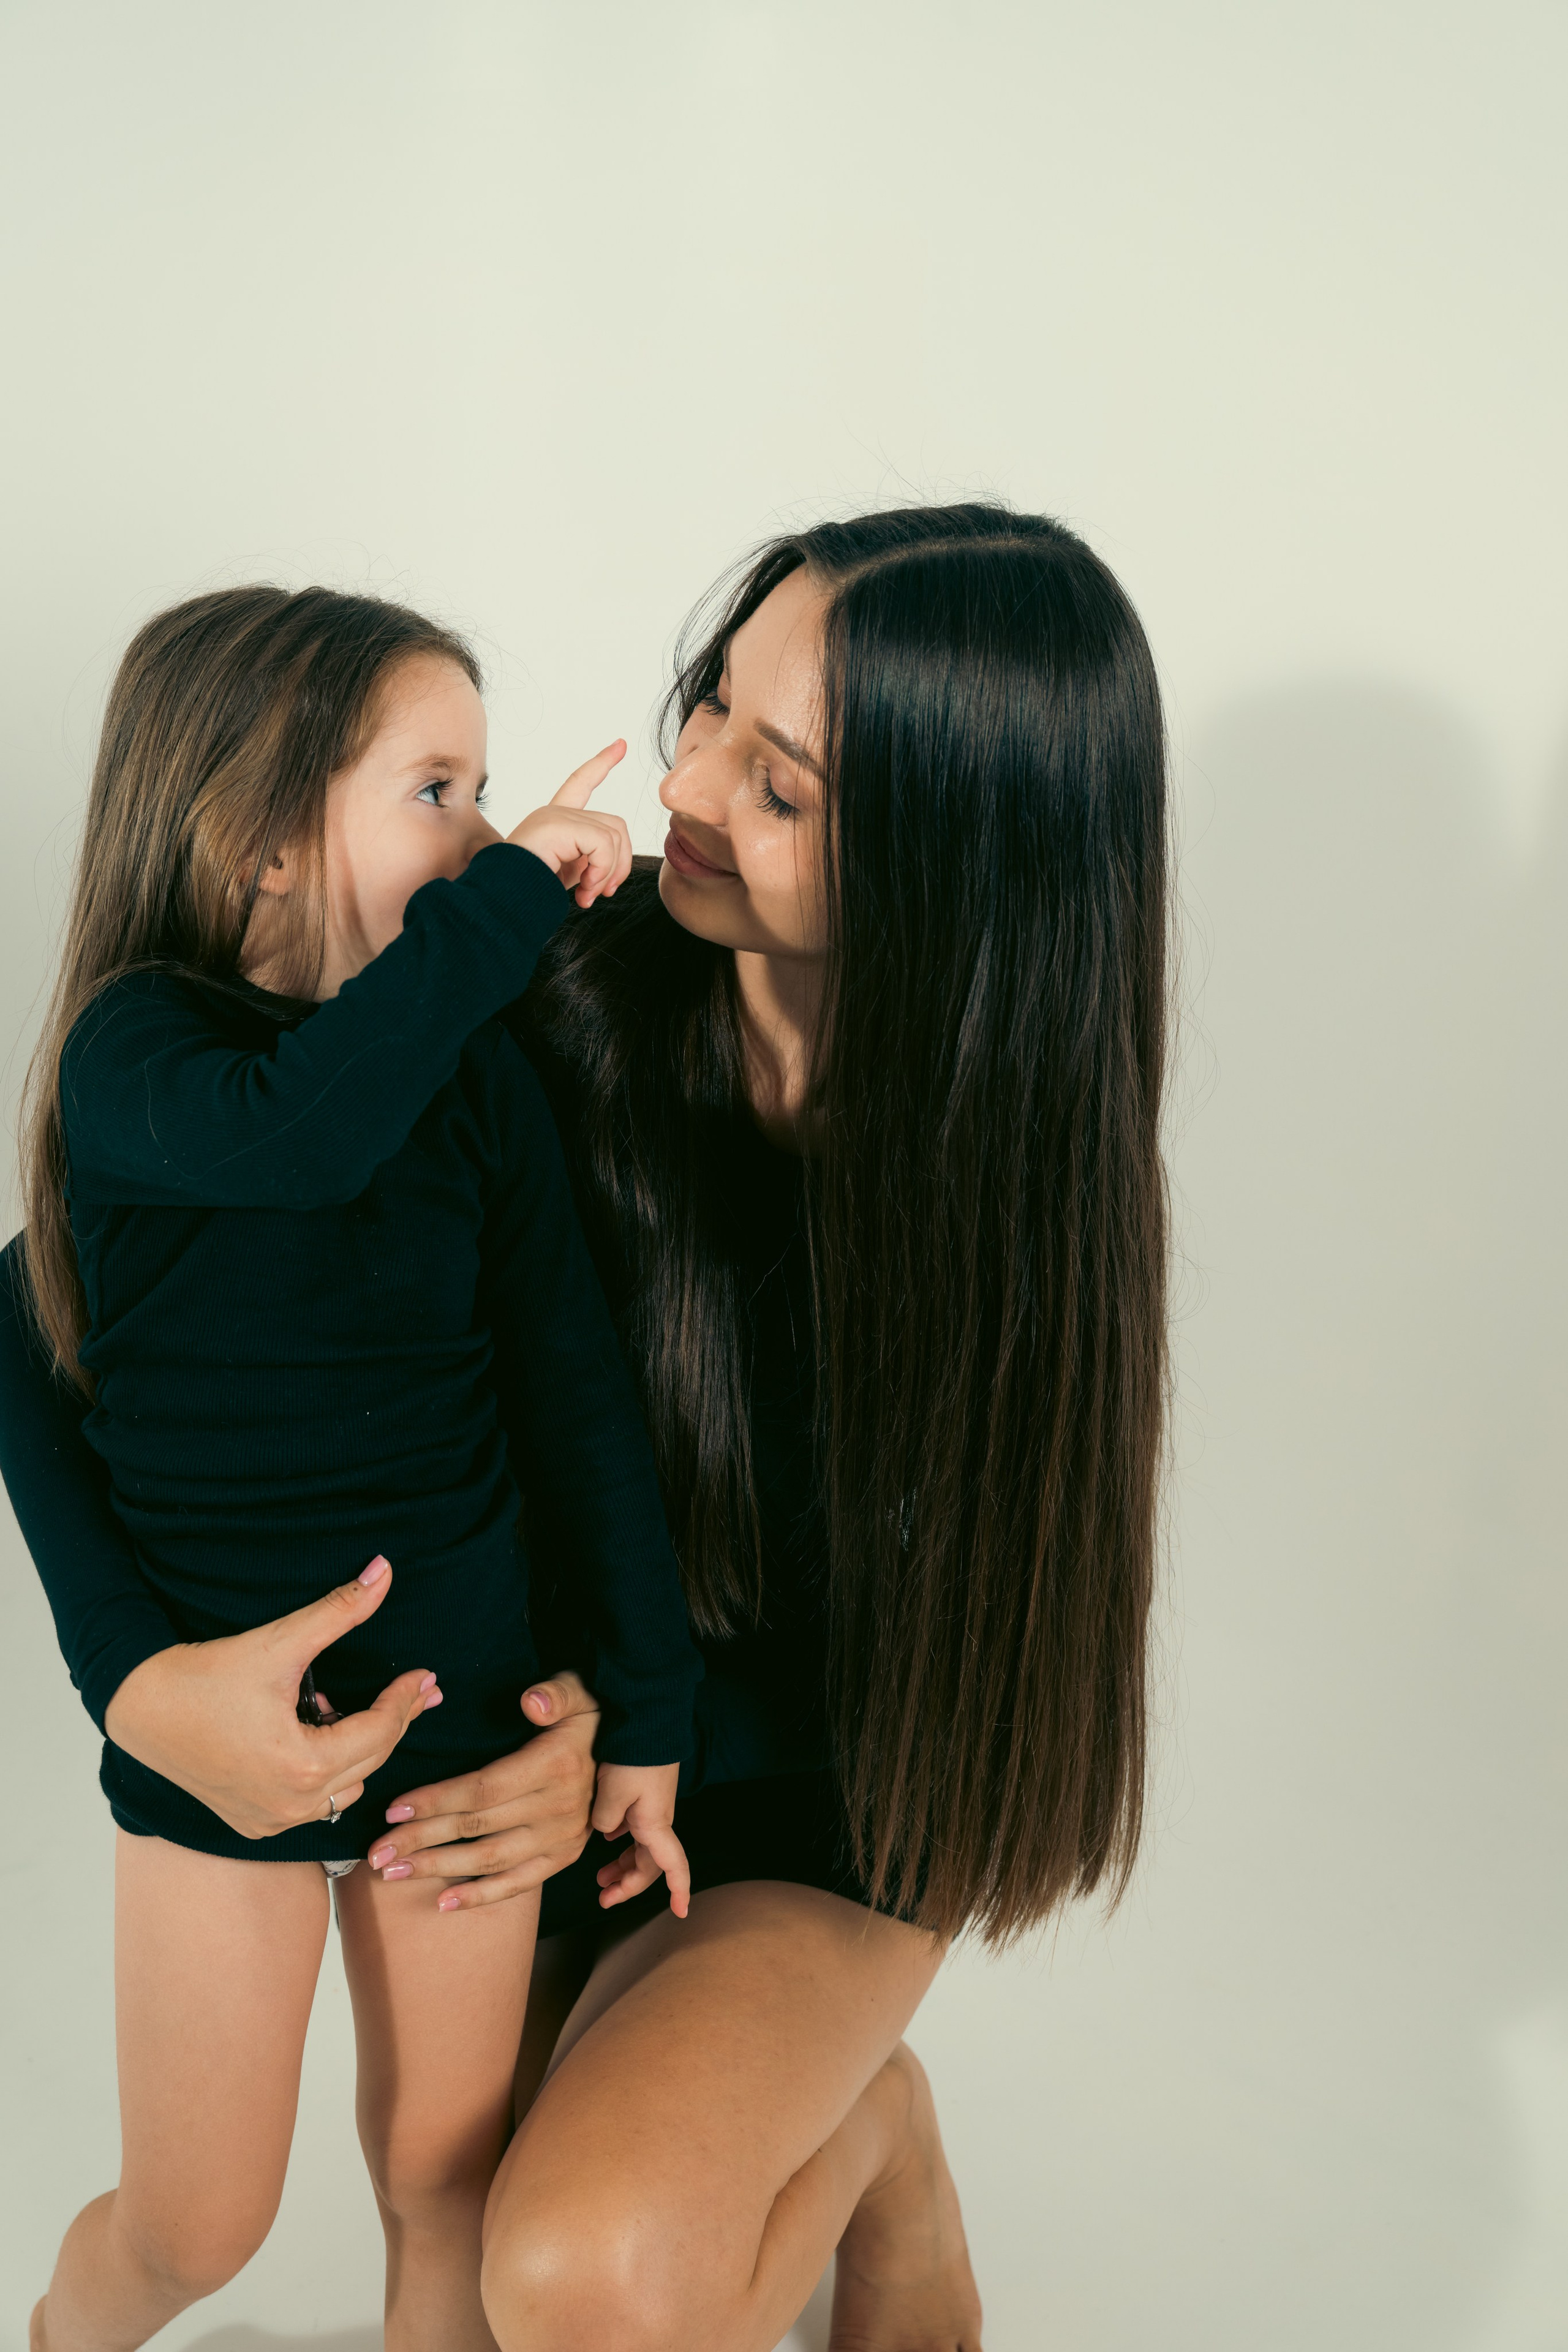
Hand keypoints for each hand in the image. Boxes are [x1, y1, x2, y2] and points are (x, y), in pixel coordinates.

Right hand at [102, 1557, 440, 1840]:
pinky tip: (318, 1736)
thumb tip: (385, 1571)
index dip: (405, 1699)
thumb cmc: (207, 1675)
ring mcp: (269, 1820)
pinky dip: (324, 1774)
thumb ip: (339, 1610)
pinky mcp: (251, 1822)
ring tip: (356, 1710)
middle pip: (369, 1762)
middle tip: (419, 1692)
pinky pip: (310, 1804)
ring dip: (357, 1751)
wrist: (140, 1706)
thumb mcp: (280, 1642)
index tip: (424, 1674)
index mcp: (303, 1766)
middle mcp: (290, 1805)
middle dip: (395, 1722)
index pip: (380, 1731)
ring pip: (344, 1789)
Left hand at [365, 1672, 600, 1912]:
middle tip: (377, 1851)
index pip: (481, 1789)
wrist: (628, 1753)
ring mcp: (562, 1839)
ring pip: (489, 1859)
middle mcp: (558, 1808)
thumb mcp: (579, 1693)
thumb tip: (530, 1702)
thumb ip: (555, 1694)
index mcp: (554, 1766)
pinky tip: (443, 1901)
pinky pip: (518, 1884)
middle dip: (420, 1839)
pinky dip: (480, 1895)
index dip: (435, 1800)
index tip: (393, 1808)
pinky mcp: (564, 1859)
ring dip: (437, 1868)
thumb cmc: (586, 1718)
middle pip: (476, 1828)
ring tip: (394, 1873)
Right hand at [508, 740, 631, 907]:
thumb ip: (590, 860)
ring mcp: (555, 816)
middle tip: (603, 893)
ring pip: (613, 836)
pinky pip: (603, 845)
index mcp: (554, 821)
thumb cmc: (528, 894)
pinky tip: (584, 892)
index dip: (601, 764)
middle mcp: (554, 812)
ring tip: (587, 896)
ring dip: (607, 873)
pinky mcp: (557, 825)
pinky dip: (601, 871)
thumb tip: (615, 866)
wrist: (500, 903)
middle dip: (619, 863)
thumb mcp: (567, 875)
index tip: (621, 744)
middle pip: (614, 825)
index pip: (580, 784)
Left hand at [592, 1760, 689, 1918]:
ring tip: (600, 1878)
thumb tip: (604, 1831)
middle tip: (603, 1898)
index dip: (678, 1889)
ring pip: (642, 1847)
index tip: (681, 1912)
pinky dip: (622, 1843)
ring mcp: (651, 1806)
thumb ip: (603, 1819)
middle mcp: (657, 1818)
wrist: (646, 1717)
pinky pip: (635, 1829)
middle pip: (650, 1863)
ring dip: (624, 1866)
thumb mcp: (611, 1791)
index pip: (673, 1865)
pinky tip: (606, 1840)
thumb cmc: (631, 1755)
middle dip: (629, 1885)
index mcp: (654, 1823)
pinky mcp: (642, 1793)